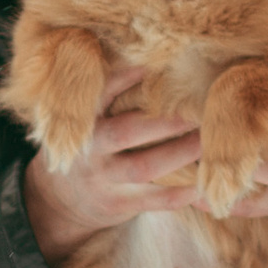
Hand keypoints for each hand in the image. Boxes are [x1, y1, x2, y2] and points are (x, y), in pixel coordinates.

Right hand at [24, 76, 205, 261]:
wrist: (60, 202)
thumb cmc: (88, 148)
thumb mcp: (86, 121)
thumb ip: (109, 97)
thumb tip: (154, 63)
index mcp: (83, 121)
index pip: (102, 93)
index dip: (127, 77)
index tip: (157, 65)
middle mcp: (91, 148)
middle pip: (128, 131)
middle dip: (167, 119)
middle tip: (200, 107)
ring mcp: (103, 179)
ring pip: (144, 166)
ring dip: (181, 153)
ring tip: (207, 141)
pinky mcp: (118, 204)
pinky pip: (154, 200)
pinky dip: (179, 193)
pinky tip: (200, 184)